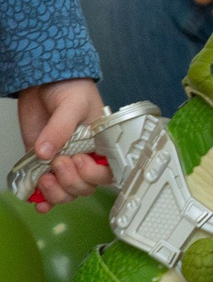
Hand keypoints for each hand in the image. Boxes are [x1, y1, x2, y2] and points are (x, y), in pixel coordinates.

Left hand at [15, 80, 109, 209]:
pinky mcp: (41, 164)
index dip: (93, 175)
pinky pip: (44, 190)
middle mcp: (84, 158)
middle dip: (70, 181)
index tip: (78, 160)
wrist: (45, 80)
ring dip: (55, 192)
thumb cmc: (71, 88)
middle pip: (85, 188)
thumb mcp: (72, 105)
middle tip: (58, 161)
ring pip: (66, 193)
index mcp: (102, 145)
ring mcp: (62, 163)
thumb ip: (60, 129)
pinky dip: (41, 199)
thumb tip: (45, 153)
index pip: (106, 173)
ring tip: (44, 178)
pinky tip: (37, 201)